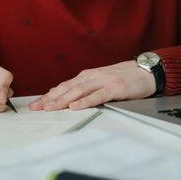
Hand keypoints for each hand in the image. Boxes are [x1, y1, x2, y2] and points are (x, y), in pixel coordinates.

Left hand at [29, 61, 155, 111]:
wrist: (146, 71)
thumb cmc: (123, 79)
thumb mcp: (100, 82)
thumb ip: (85, 89)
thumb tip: (66, 99)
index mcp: (86, 76)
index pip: (63, 87)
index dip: (48, 95)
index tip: (34, 105)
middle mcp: (91, 77)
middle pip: (66, 88)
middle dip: (49, 98)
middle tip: (35, 108)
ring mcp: (103, 81)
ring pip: (78, 91)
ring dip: (62, 100)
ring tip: (50, 108)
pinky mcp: (114, 88)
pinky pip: (97, 95)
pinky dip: (85, 101)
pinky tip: (75, 106)